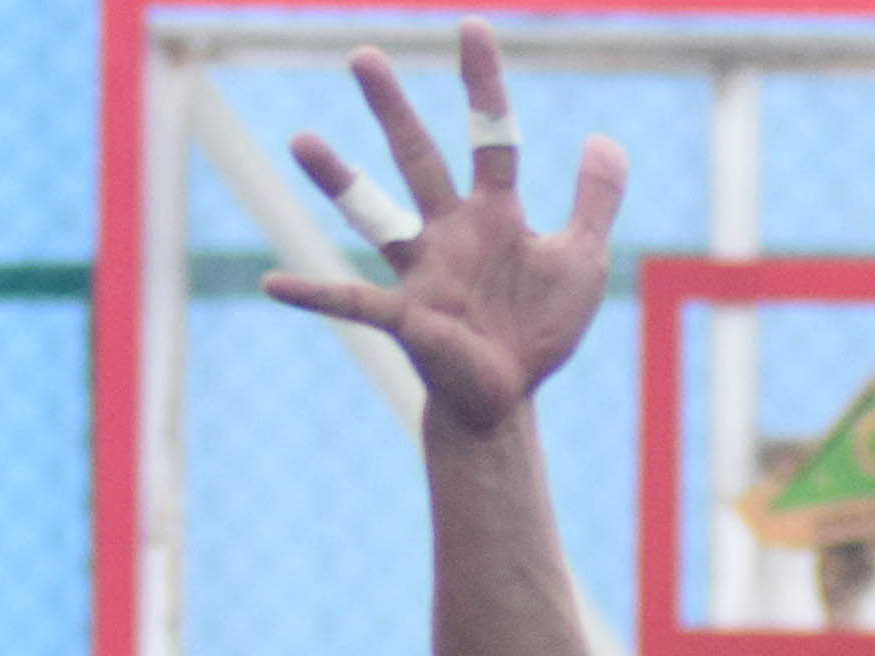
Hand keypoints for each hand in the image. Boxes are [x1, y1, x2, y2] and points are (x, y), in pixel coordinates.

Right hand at [262, 21, 628, 433]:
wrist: (507, 398)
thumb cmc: (538, 328)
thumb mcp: (582, 259)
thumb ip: (596, 199)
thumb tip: (603, 136)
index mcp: (494, 212)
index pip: (491, 136)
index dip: (483, 84)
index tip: (472, 26)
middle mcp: (450, 231)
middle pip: (419, 158)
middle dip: (393, 110)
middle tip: (364, 54)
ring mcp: (423, 273)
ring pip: (375, 216)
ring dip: (339, 181)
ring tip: (300, 140)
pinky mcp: (407, 319)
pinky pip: (352, 301)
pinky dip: (314, 293)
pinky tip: (271, 283)